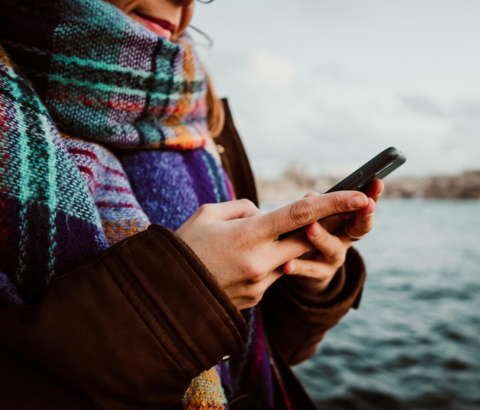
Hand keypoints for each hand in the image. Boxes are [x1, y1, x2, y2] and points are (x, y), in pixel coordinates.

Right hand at [176, 192, 368, 309]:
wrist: (166, 295)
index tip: (361, 196)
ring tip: (254, 238)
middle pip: (307, 240)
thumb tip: (265, 215)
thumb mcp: (208, 214)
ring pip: (290, 259)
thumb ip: (244, 209)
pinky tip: (242, 260)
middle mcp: (260, 262)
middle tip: (341, 212)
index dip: (334, 204)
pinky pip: (273, 275)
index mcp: (248, 235)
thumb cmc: (183, 248)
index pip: (300, 215)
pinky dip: (269, 262)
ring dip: (286, 245)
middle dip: (326, 227)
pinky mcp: (256, 299)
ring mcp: (260, 284)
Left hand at [283, 180, 382, 294]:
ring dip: (323, 238)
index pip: (363, 207)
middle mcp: (345, 240)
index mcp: (346, 222)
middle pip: (359, 229)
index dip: (372, 196)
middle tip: (365, 204)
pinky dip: (299, 267)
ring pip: (333, 249)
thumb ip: (315, 204)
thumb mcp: (316, 216)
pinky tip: (287, 264)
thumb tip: (313, 197)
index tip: (378, 183)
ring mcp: (334, 259)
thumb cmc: (310, 233)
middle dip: (363, 216)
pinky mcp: (319, 275)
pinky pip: (309, 270)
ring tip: (311, 228)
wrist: (304, 269)